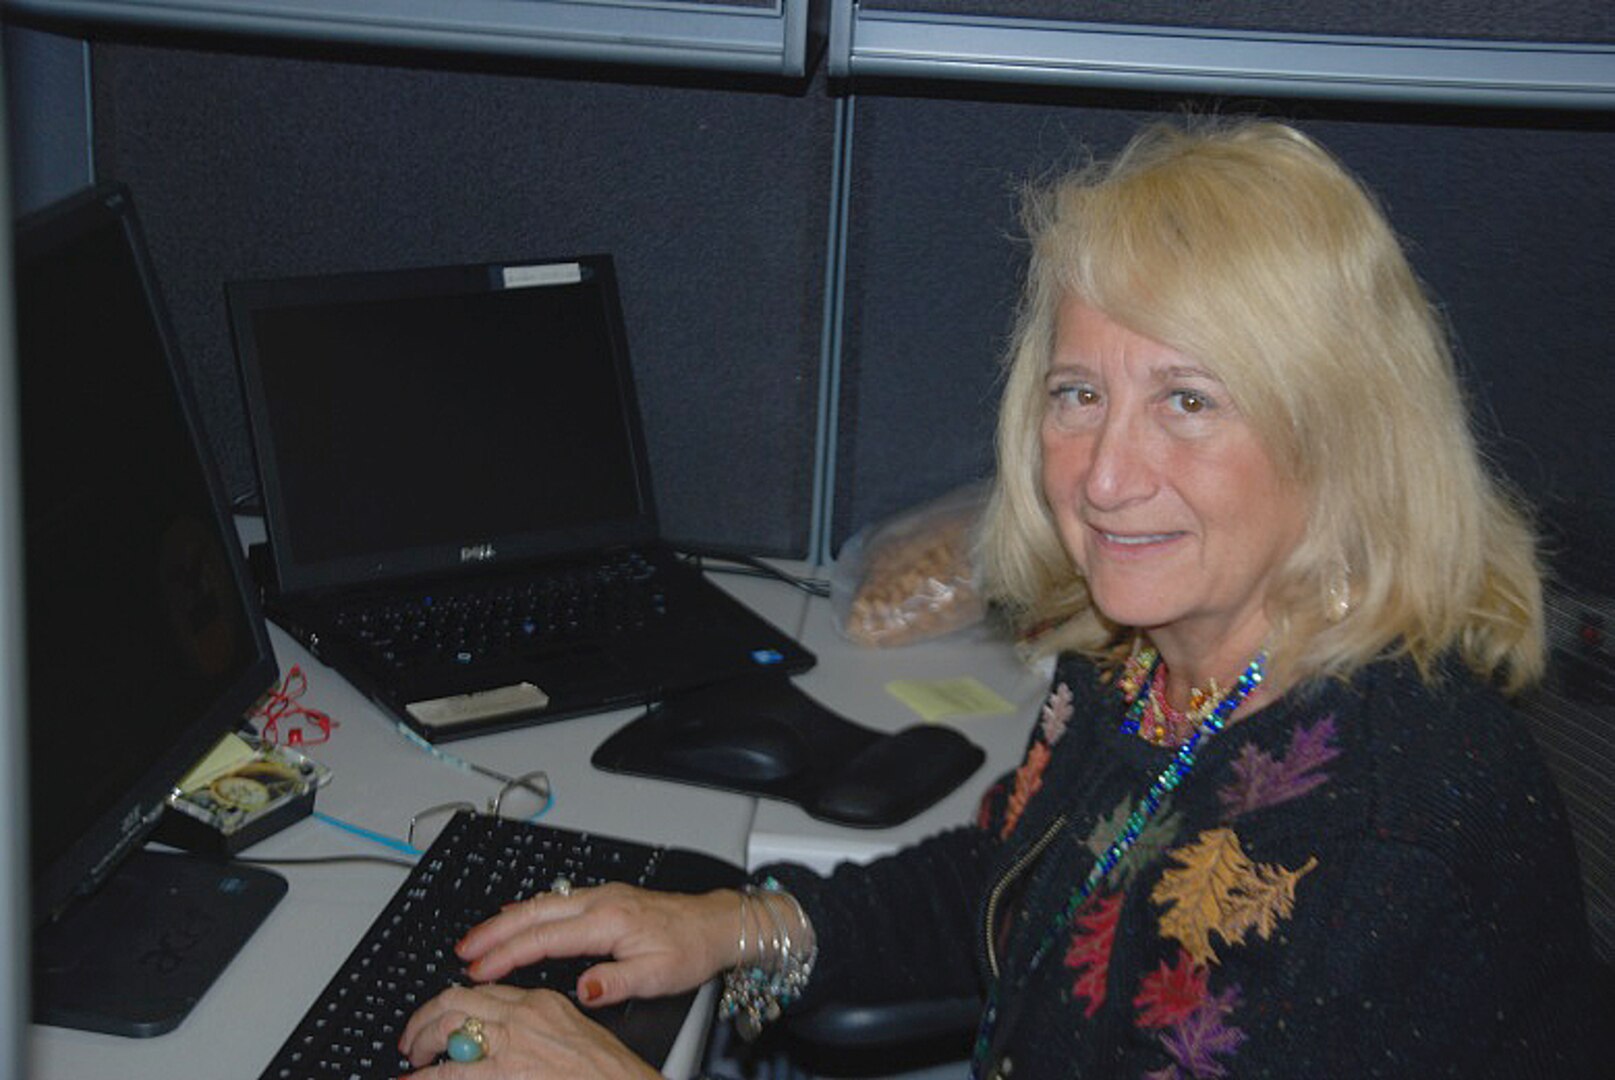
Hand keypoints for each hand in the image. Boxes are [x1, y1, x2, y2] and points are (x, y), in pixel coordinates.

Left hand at [399, 982, 658, 1078]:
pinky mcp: (505, 1071)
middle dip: (426, 1016)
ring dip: (422, 1039)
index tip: (443, 1015)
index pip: (484, 989)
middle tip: (414, 1038)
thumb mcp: (572, 1035)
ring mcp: (512, 1042)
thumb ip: (535, 1031)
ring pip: (448, 1024)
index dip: (455, 1002)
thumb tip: (504, 1042)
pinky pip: (452, 1071)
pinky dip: (427, 1076)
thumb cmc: (606, 1071)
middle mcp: (523, 1014)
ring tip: (413, 1056)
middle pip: (457, 999)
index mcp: (542, 1001)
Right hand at [458, 882, 739, 1005]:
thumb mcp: (658, 976)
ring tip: (477, 937)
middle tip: (462, 950)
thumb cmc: (689, 949)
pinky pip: (555, 900)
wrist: (713, 923)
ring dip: (506, 919)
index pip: (544, 939)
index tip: (478, 969)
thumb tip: (581, 988)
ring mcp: (601, 896)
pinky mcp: (605, 898)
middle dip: (493, 931)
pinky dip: (528, 909)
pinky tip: (516, 915)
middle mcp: (599, 902)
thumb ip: (616, 982)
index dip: (506, 954)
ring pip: (541, 902)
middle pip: (533, 912)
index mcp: (607, 921)